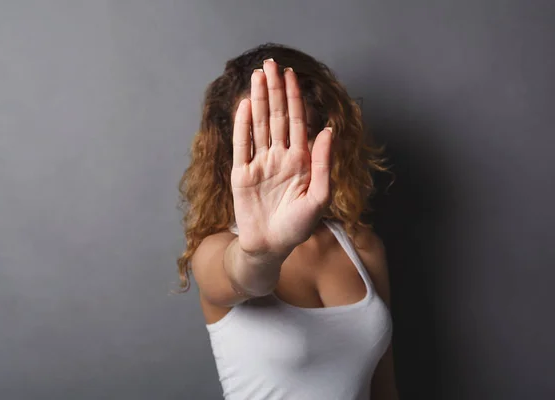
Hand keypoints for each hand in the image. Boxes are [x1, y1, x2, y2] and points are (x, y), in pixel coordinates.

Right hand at [231, 59, 332, 257]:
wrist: (270, 246)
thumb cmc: (298, 227)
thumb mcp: (318, 197)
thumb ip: (323, 164)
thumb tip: (327, 130)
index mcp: (300, 161)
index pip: (296, 122)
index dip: (294, 98)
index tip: (291, 75)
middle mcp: (279, 157)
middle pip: (276, 117)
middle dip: (274, 90)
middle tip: (270, 64)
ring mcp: (259, 163)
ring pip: (258, 125)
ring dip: (258, 100)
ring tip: (257, 76)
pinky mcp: (241, 173)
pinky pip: (242, 144)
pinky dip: (242, 124)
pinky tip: (244, 105)